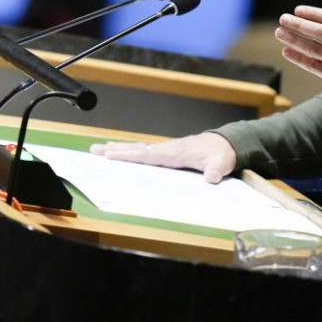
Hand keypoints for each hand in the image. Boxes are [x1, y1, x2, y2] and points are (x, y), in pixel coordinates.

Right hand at [90, 132, 236, 183]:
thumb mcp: (221, 164)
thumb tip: (211, 178)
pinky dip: (131, 151)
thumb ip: (216, 171)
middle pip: (136, 149)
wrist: (227, 143)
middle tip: (94, 150)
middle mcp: (167, 149)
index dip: (129, 155)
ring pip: (138, 148)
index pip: (147, 154)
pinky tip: (123, 151)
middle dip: (115, 150)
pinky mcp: (168, 151)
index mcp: (174, 153)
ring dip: (119, 148)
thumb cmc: (222, 154)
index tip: (111, 155)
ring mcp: (166, 149)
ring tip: (100, 148)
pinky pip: (145, 151)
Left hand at [275, 0, 321, 103]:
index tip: (298, 10)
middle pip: (321, 33)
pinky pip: (314, 67)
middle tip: (283, 19)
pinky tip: (287, 52)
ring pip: (315, 49)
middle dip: (300, 25)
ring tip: (280, 33)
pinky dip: (300, 59)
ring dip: (295, 41)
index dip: (314, 14)